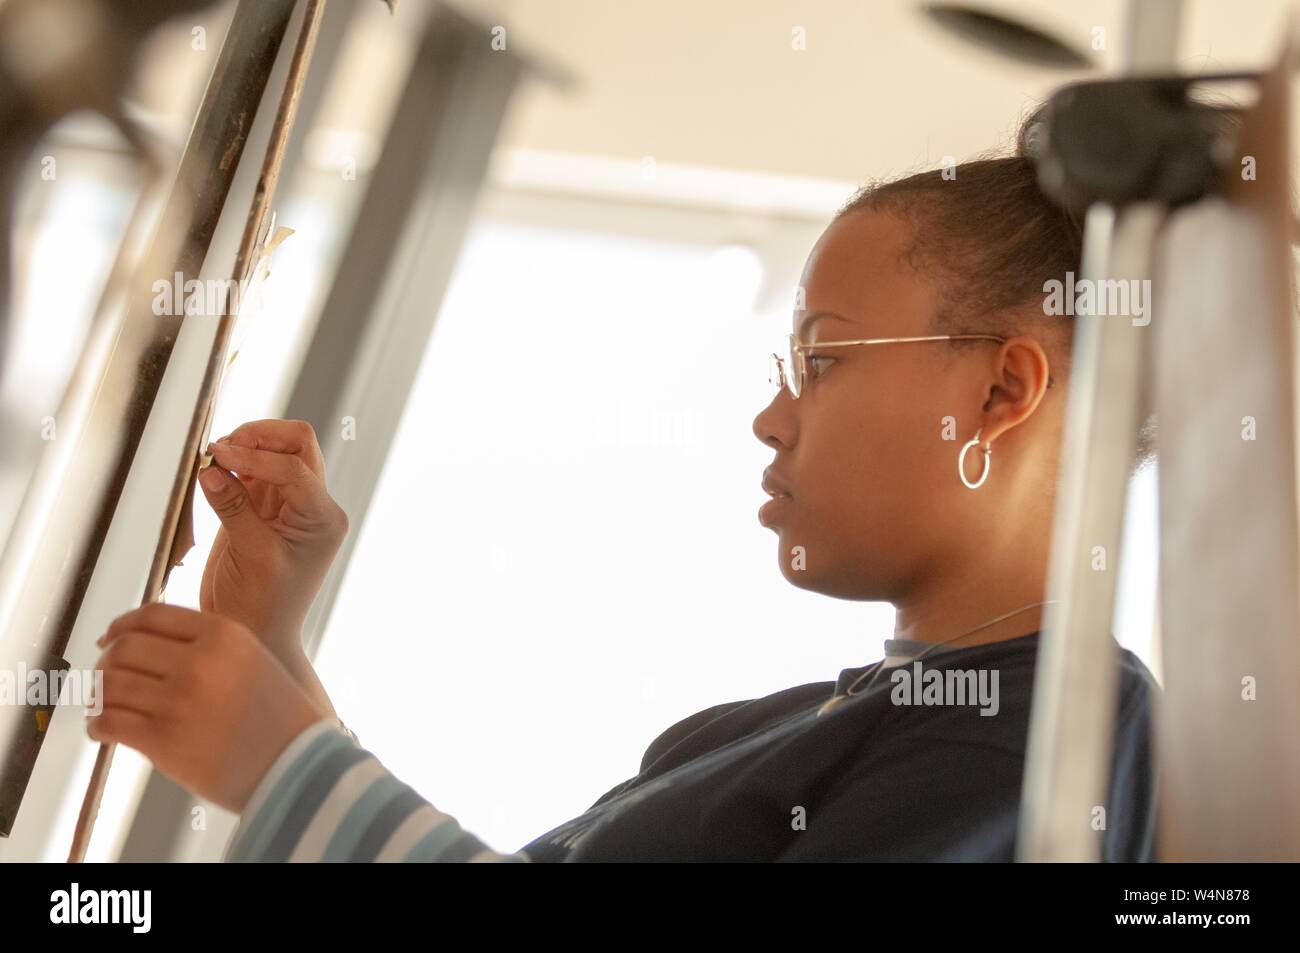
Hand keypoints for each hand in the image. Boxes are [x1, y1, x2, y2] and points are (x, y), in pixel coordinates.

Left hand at [89, 603, 327, 813]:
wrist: (299, 765)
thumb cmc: (277, 717)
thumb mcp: (251, 659)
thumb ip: (207, 645)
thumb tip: (143, 643)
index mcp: (223, 635)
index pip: (151, 616)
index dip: (121, 626)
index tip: (110, 638)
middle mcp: (199, 661)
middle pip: (124, 648)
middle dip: (106, 662)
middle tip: (105, 679)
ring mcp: (179, 700)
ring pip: (109, 684)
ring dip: (98, 696)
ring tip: (104, 707)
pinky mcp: (164, 739)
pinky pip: (108, 722)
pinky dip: (97, 725)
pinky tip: (103, 732)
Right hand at [198, 419, 346, 663]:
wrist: (256, 635)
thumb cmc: (261, 607)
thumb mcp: (249, 556)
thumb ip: (233, 508)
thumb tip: (212, 467)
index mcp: (323, 519)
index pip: (295, 469)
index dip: (255, 456)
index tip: (217, 456)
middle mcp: (314, 507)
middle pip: (297, 446)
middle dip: (259, 438)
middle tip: (221, 449)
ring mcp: (291, 505)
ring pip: (277, 453)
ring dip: (246, 448)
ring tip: (213, 460)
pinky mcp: (266, 509)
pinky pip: (255, 472)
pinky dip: (235, 464)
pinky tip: (214, 471)